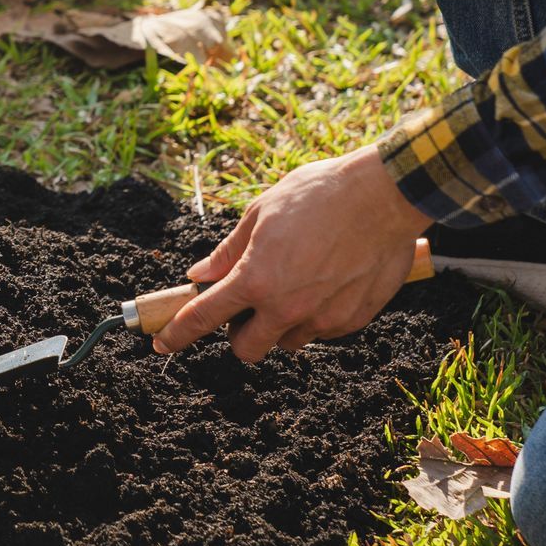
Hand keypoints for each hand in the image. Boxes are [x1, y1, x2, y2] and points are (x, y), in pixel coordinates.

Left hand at [151, 146, 430, 360]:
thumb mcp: (260, 214)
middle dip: (239, 334)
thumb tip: (200, 276)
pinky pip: (322, 331)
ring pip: (287, 341)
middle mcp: (287, 307)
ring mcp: (322, 318)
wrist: (384, 196)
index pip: (203, 318)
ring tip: (296, 282)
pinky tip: (326, 282)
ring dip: (280, 324)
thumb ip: (228, 252)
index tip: (162, 344)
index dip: (177, 334)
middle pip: (247, 349)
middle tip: (247, 306)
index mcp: (256, 279)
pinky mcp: (354, 320)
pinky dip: (315, 316)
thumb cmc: (317, 196)